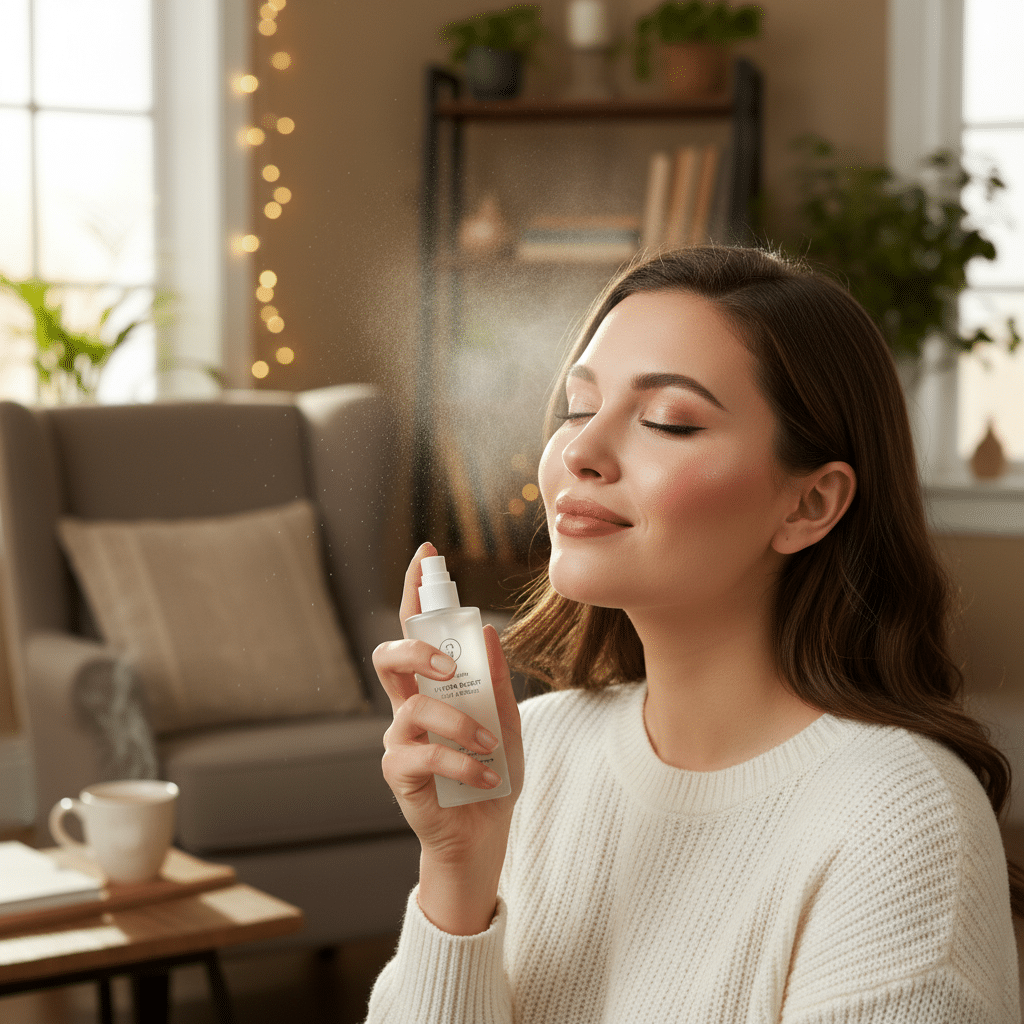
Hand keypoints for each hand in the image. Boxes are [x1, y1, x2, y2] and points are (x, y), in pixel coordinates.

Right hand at [373, 542, 523, 932]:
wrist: (484, 838)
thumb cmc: (491, 776)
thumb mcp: (506, 723)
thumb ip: (495, 682)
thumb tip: (488, 631)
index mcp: (432, 688)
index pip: (417, 630)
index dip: (416, 591)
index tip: (426, 552)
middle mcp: (407, 707)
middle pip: (388, 656)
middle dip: (415, 648)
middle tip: (449, 665)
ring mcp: (399, 740)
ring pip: (412, 708)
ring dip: (458, 722)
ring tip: (490, 742)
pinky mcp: (400, 774)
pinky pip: (423, 754)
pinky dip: (461, 760)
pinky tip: (486, 775)